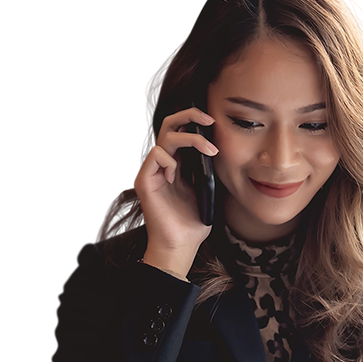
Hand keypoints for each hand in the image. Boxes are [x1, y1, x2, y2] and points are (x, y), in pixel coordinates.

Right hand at [134, 106, 219, 268]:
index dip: (194, 121)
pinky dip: (170, 161)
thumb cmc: (192, 224)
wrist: (180, 246)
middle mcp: (162, 164)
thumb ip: (206, 168)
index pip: (180, 131)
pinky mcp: (144, 181)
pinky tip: (177, 177)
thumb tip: (218, 146)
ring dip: (190, 139)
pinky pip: (156, 155)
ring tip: (208, 151)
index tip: (214, 122)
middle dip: (189, 114)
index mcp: (176, 164)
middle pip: (169, 124)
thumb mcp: (207, 190)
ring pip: (165, 136)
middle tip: (209, 119)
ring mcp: (152, 172)